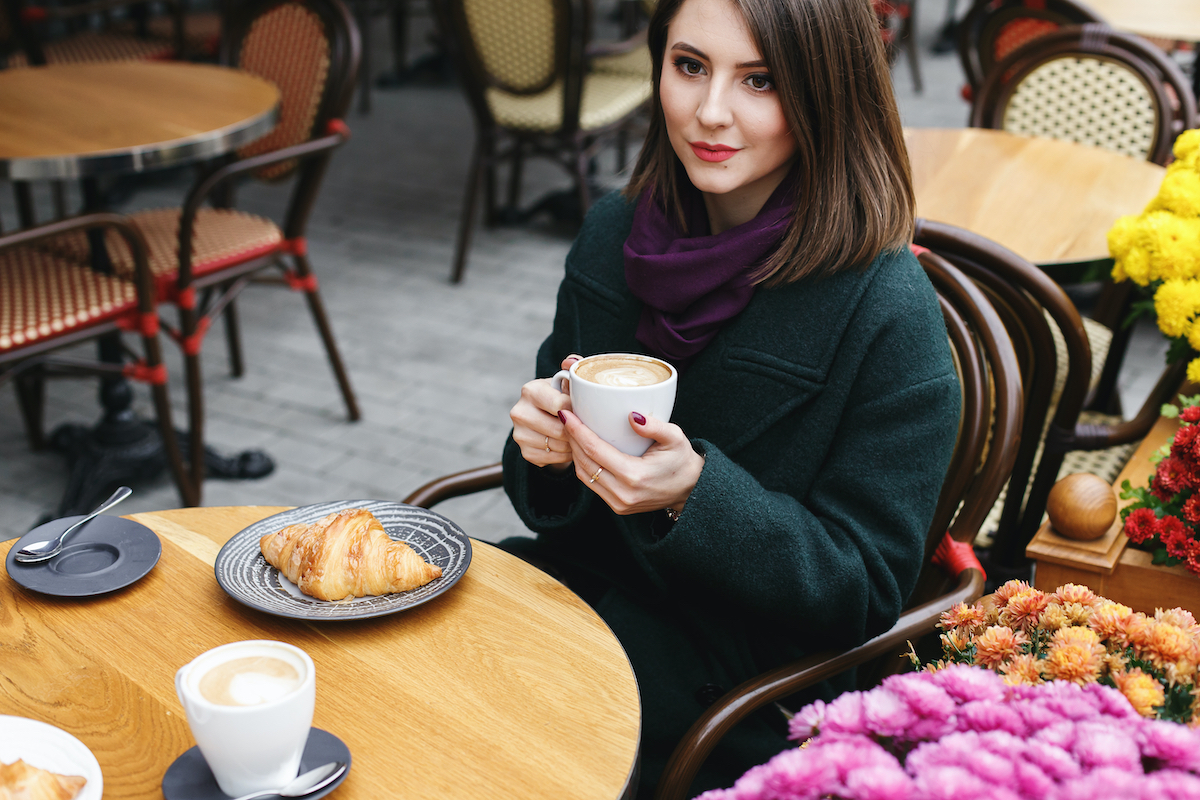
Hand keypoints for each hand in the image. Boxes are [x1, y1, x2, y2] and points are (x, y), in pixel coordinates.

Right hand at [510, 355, 580, 469]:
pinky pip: (553, 459)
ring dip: (574, 444)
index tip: (587, 410)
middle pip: (559, 429)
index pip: (559, 405)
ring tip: (581, 436)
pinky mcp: (525, 452)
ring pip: (558, 446)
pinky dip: (566, 455)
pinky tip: (570, 446)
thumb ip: (573, 370)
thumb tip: (572, 361)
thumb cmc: (561, 396)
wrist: (546, 416)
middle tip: (589, 427)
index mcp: (530, 390)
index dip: (578, 410)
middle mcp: (519, 411)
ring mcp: (519, 434)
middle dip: (577, 430)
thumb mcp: (567, 382)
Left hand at [559, 408, 703, 515]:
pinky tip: (582, 448)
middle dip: (571, 439)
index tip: (567, 414)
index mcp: (634, 476)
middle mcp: (622, 493)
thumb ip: (655, 426)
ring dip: (575, 452)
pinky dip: (584, 465)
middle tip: (566, 417)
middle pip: (584, 462)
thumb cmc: (682, 461)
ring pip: (584, 475)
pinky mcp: (617, 506)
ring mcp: (618, 503)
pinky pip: (591, 484)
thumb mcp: (675, 438)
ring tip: (571, 431)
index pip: (595, 450)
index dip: (577, 431)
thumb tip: (631, 415)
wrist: (691, 490)